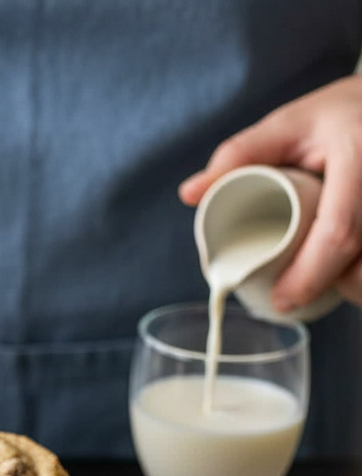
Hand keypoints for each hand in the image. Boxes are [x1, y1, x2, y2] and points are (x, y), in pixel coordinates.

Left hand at [179, 76, 361, 312]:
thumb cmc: (336, 117)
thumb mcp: (289, 125)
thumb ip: (240, 154)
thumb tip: (190, 194)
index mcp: (358, 155)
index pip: (338, 232)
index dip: (309, 276)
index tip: (281, 300)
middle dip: (328, 287)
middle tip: (293, 293)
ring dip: (351, 285)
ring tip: (322, 277)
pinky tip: (348, 273)